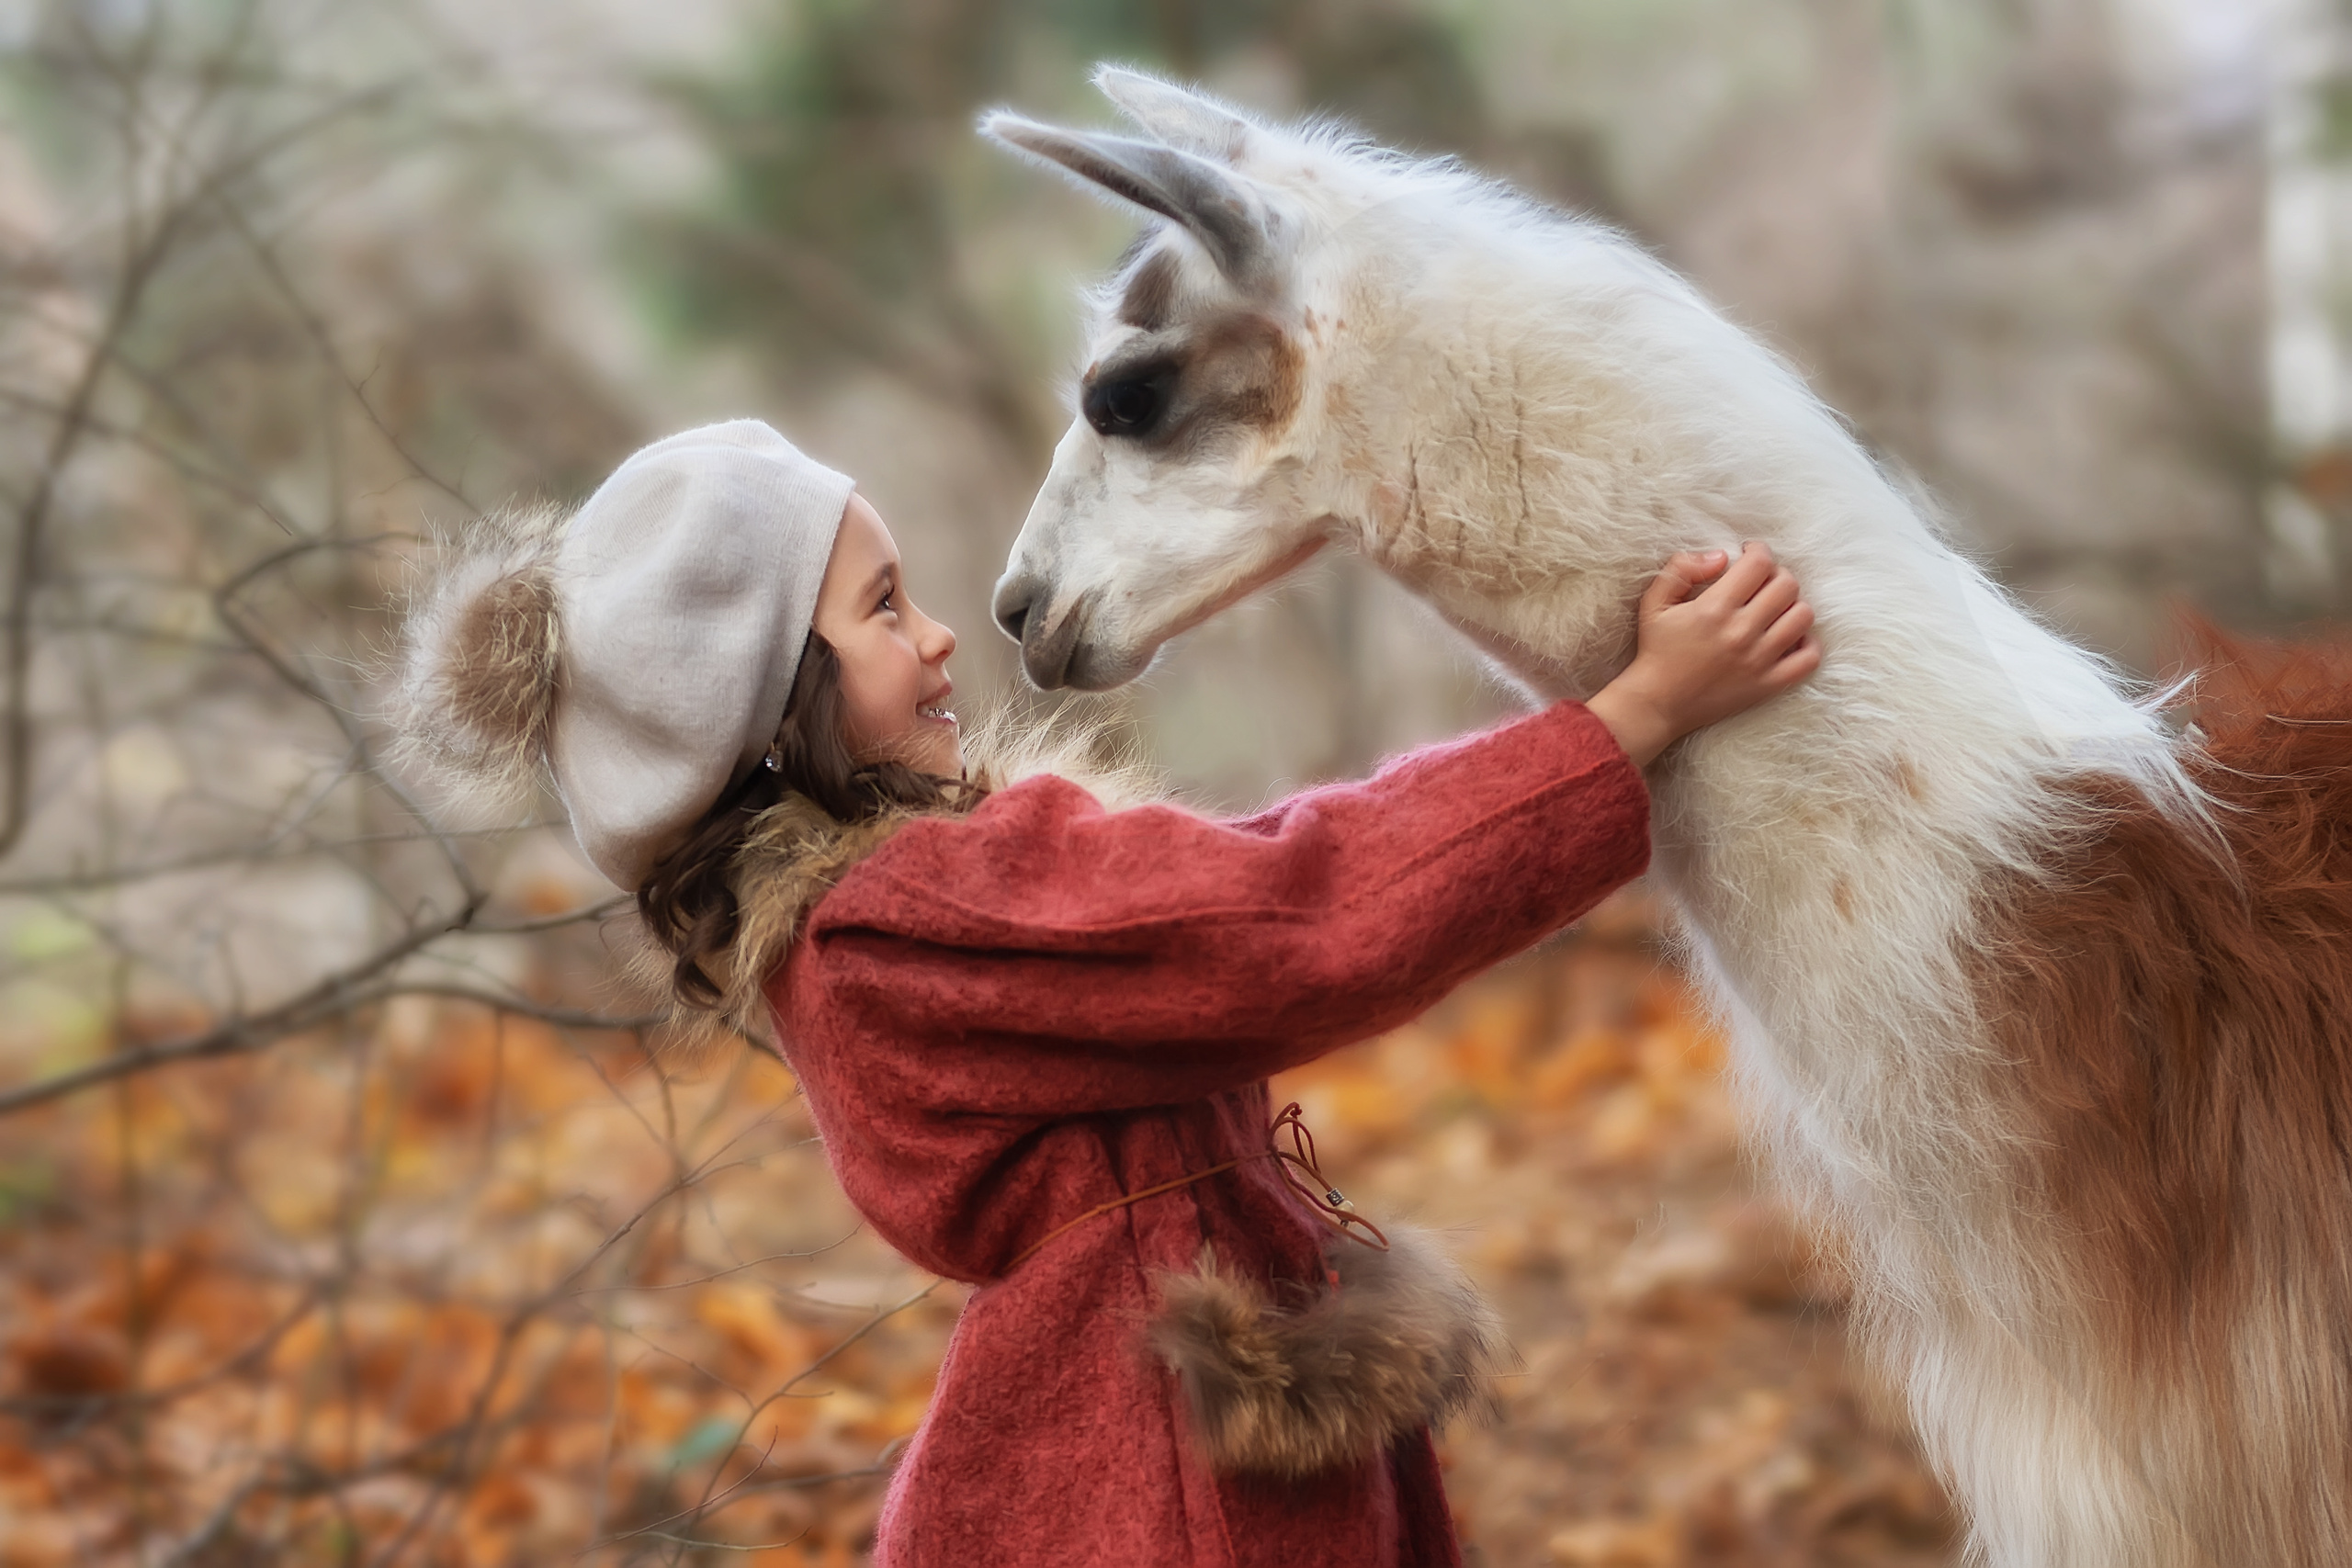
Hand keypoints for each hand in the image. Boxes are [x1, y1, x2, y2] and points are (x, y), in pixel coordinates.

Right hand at [1587, 542, 1819, 766]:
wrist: (1657, 704)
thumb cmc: (1656, 650)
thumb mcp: (1654, 602)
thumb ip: (1682, 569)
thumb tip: (1721, 556)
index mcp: (1714, 609)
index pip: (1759, 564)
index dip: (1759, 551)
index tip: (1749, 555)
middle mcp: (1741, 632)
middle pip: (1787, 586)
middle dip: (1777, 574)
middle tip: (1761, 582)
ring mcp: (1759, 660)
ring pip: (1803, 616)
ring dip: (1793, 605)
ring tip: (1775, 608)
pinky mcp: (1768, 685)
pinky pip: (1809, 659)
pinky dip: (1808, 643)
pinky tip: (1790, 638)